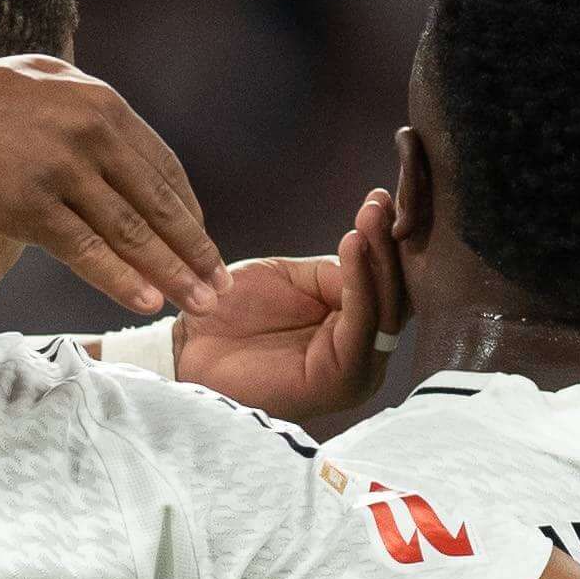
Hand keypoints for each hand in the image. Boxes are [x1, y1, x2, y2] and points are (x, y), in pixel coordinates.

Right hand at [0, 52, 223, 318]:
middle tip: (220, 288)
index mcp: (102, 104)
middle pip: (160, 204)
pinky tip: (145, 301)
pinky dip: (120, 280)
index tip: (204, 246)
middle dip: (196, 252)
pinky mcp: (29, 206)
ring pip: (132, 233)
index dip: (190, 213)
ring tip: (198, 305)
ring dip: (172, 274)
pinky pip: (87, 252)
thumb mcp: (45, 78)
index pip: (164, 168)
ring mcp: (62, 170)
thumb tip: (117, 130)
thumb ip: (87, 105)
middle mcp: (92, 134)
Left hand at [172, 190, 401, 427]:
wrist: (188, 352)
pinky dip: (360, 281)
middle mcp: (363, 353)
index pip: (383, 283)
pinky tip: (352, 243)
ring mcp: (357, 370)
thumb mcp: (290, 281)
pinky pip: (360, 322)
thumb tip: (368, 252)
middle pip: (391, 293)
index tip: (380, 198)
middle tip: (380, 200)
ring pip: (382, 305)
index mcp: (352, 331)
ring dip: (378, 255)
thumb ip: (332, 272)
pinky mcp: (343, 380)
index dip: (383, 240)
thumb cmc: (233, 318)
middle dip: (386, 243)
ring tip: (371, 213)